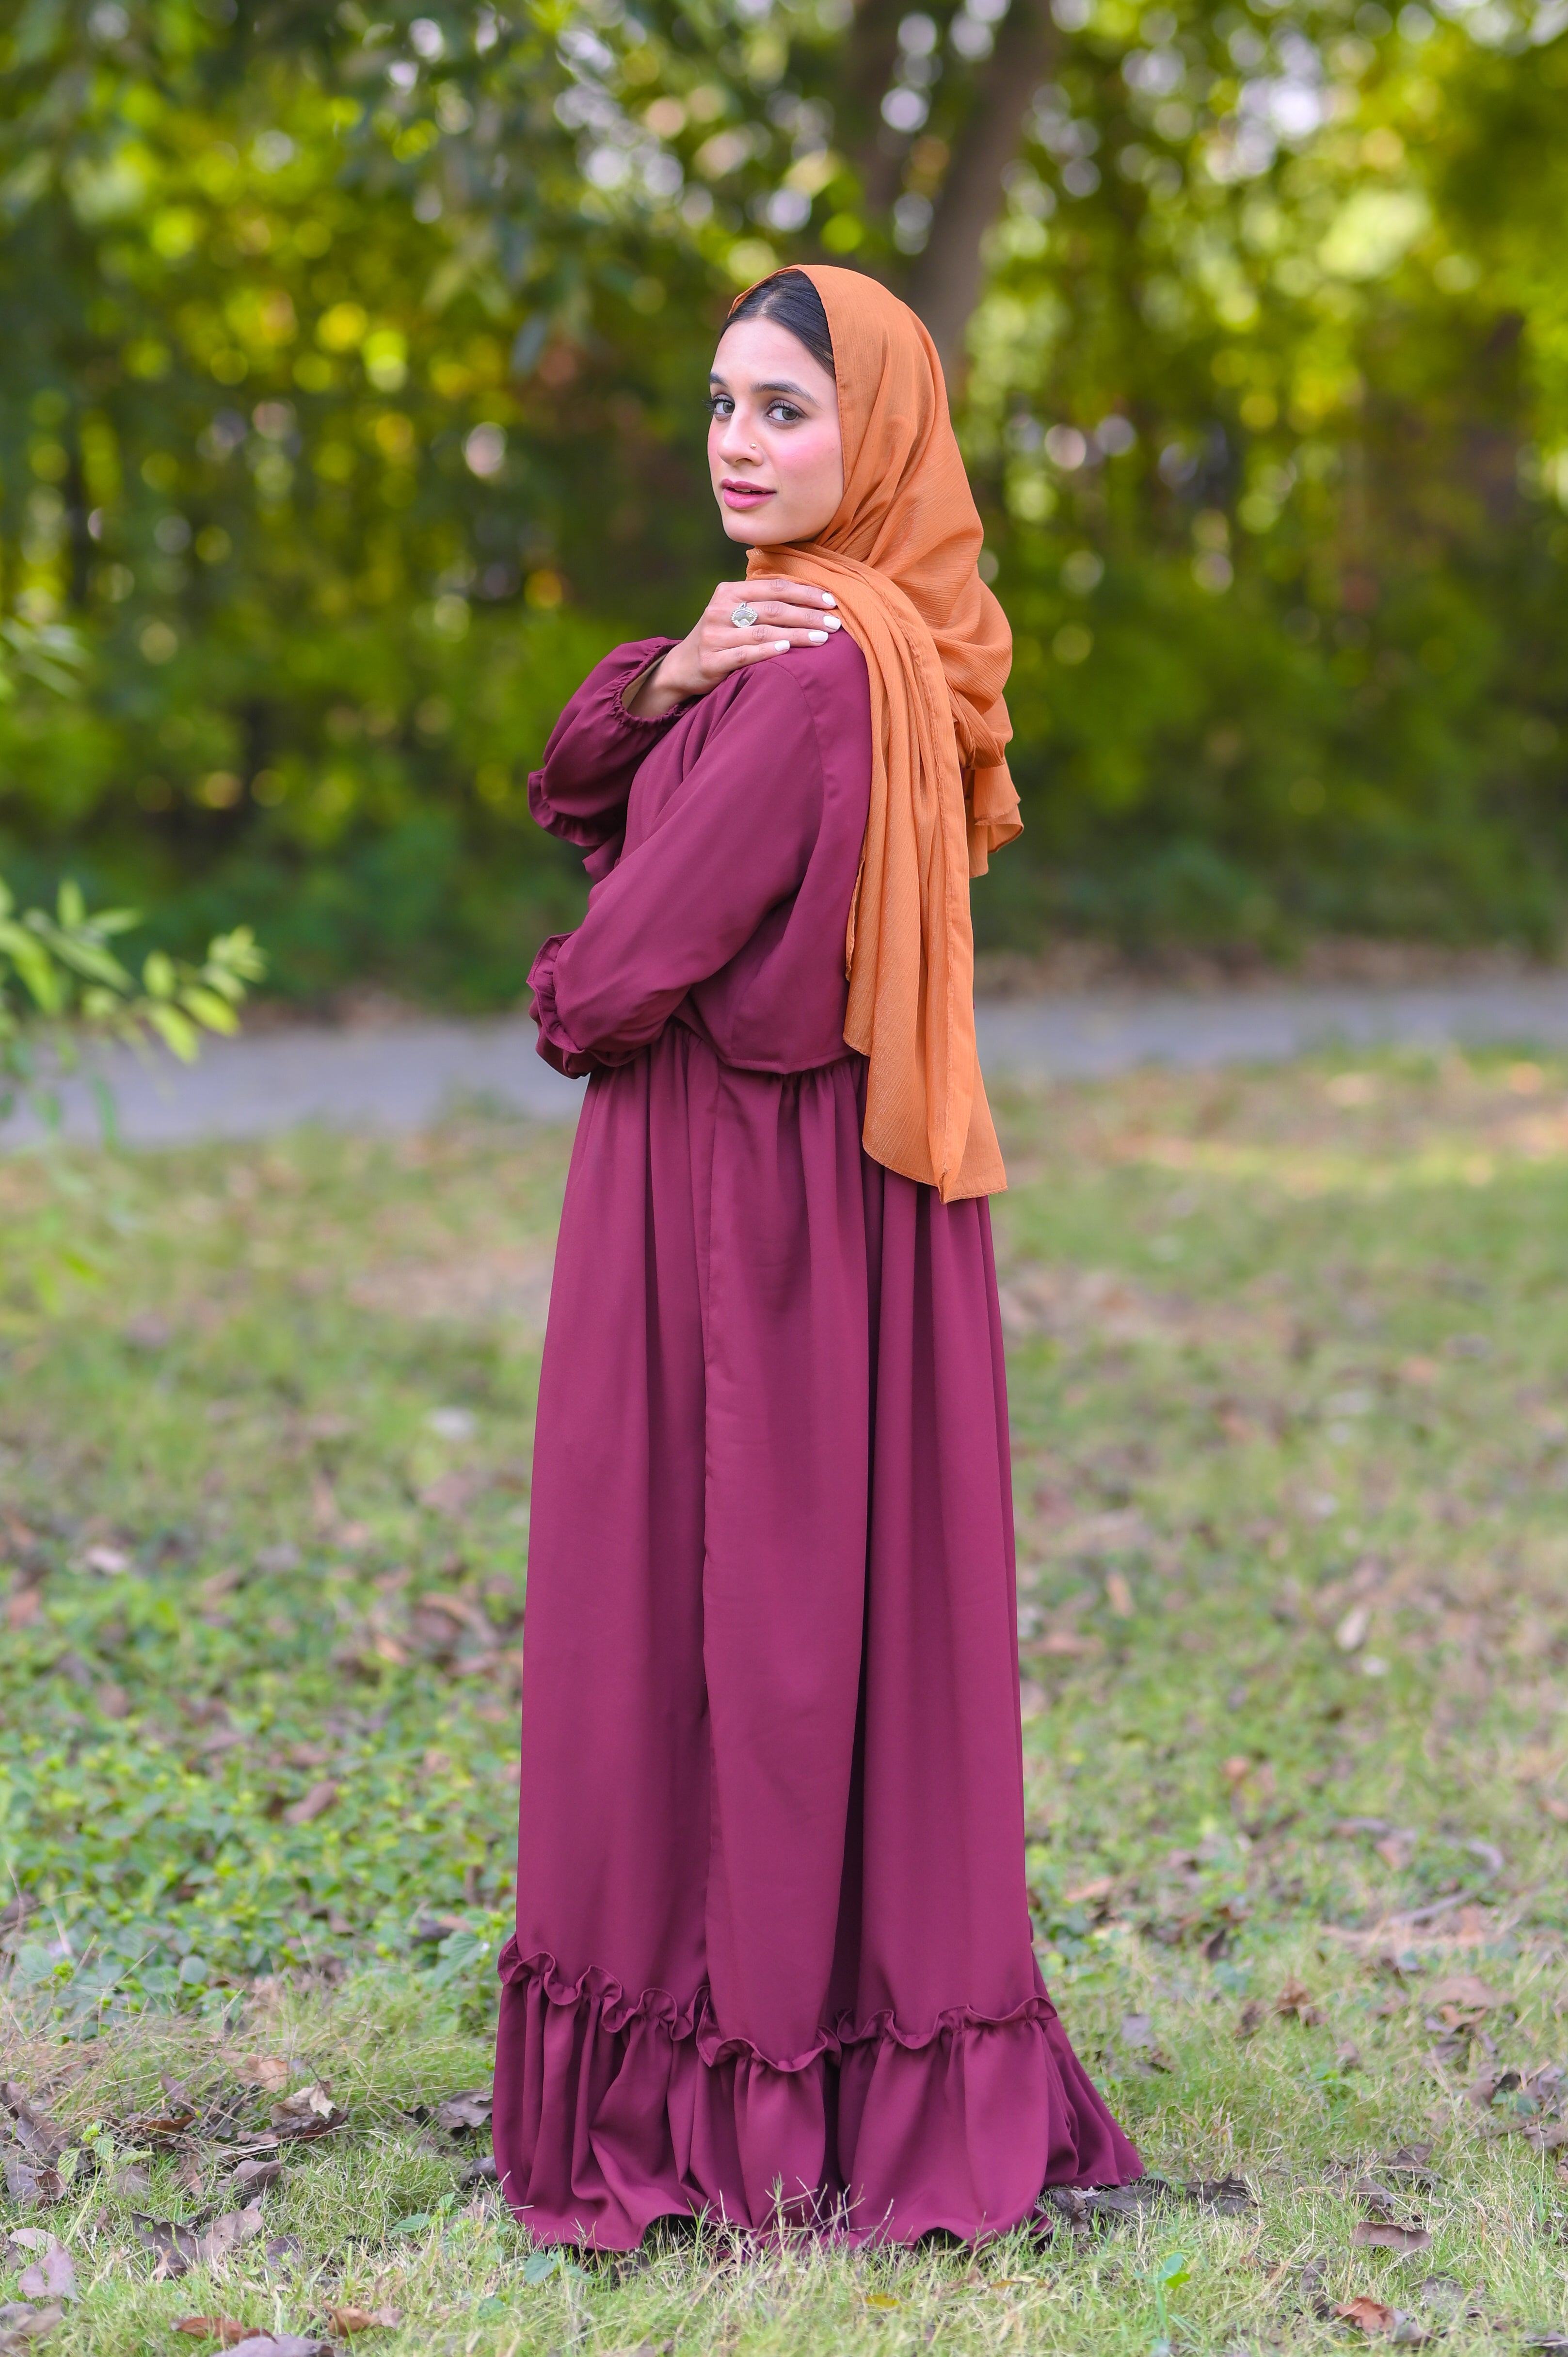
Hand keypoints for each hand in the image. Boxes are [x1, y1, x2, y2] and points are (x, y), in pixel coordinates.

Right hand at [624, 578, 841, 717]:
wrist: (681, 666)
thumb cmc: (721, 637)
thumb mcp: (734, 611)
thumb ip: (761, 601)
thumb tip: (809, 595)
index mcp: (729, 591)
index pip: (775, 587)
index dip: (805, 592)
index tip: (831, 600)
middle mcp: (720, 609)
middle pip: (773, 609)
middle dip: (808, 615)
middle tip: (834, 622)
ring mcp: (714, 635)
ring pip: (763, 631)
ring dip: (796, 635)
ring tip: (822, 639)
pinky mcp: (711, 660)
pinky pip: (745, 654)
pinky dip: (767, 651)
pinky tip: (787, 651)